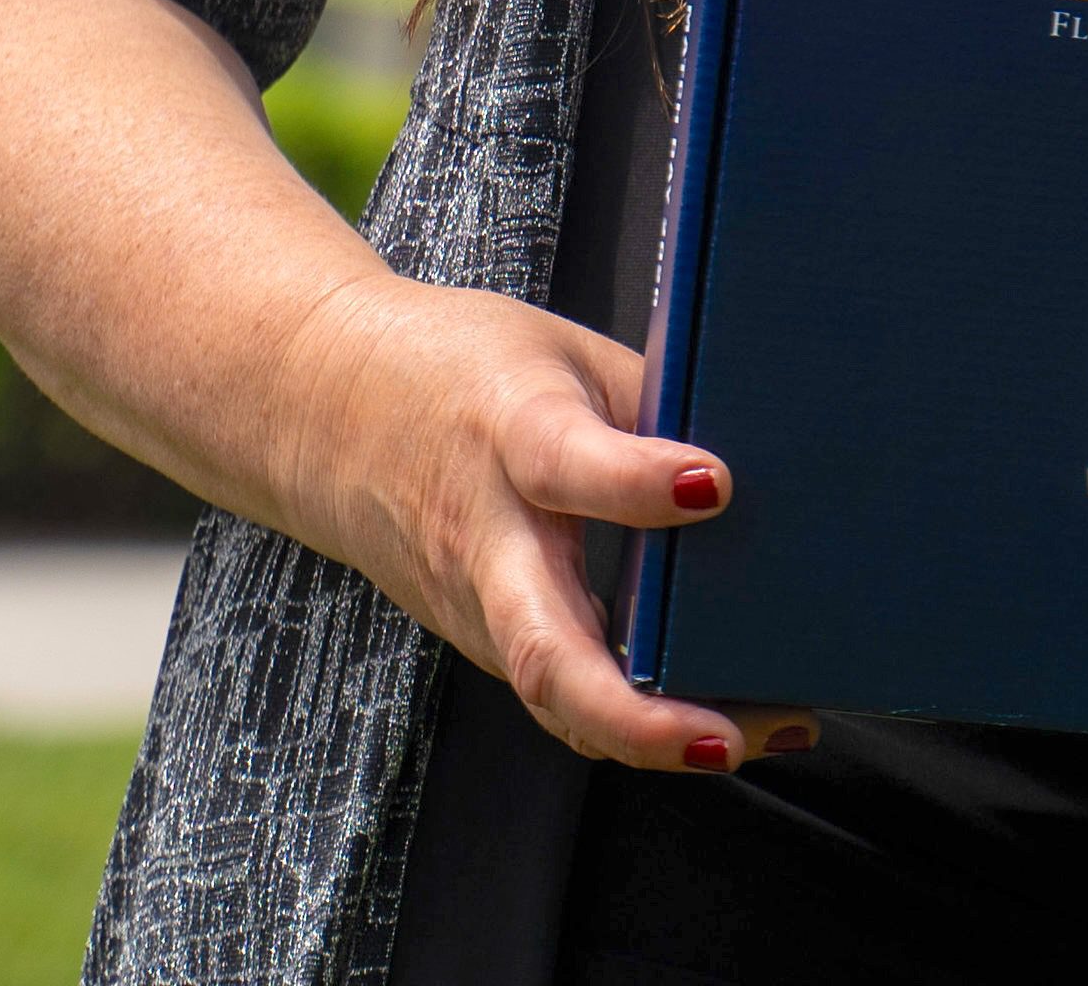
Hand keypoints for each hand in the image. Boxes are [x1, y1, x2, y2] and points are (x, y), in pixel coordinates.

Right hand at [265, 273, 811, 777]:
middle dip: (631, 711)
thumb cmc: (453, 369)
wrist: (319, 408)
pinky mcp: (484, 639)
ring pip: (555, 694)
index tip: (714, 487)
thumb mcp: (560, 353)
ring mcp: (476, 606)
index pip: (567, 466)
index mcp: (510, 434)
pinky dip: (637, 718)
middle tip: (721, 735)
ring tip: (768, 729)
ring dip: (653, 732)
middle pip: (542, 647)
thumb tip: (765, 443)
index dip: (638, 483)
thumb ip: (652, 400)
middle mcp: (485, 539)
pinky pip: (561, 692)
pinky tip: (724, 717)